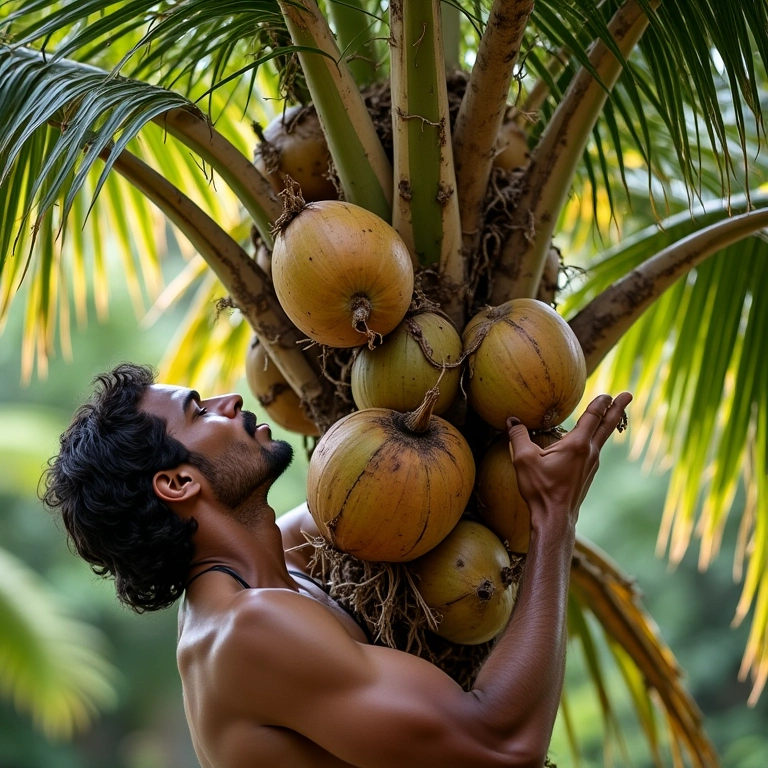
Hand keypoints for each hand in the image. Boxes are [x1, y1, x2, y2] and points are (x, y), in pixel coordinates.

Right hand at [506, 393, 632, 531]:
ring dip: (608, 422)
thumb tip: (511, 420)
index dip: (601, 402)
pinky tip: (590, 440)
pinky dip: (598, 437)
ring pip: (603, 437)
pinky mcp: (588, 474)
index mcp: (577, 445)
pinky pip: (595, 449)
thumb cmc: (541, 489)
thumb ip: (518, 436)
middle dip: (618, 408)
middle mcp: (589, 452)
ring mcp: (591, 464)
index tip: (610, 391)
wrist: (555, 518)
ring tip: (613, 413)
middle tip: (628, 394)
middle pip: (608, 425)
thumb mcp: (524, 460)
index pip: (593, 417)